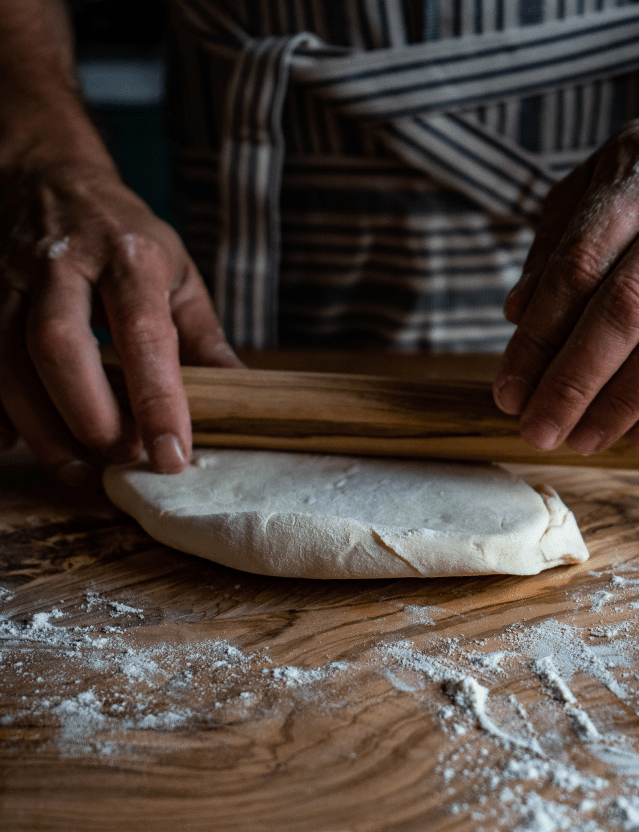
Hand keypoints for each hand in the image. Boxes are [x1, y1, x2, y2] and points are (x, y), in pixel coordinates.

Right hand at [0, 159, 242, 484]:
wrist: (52, 181)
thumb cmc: (129, 241)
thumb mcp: (180, 277)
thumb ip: (205, 341)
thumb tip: (240, 398)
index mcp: (130, 258)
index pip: (143, 333)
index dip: (157, 400)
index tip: (171, 456)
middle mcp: (63, 263)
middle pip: (59, 344)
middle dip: (87, 415)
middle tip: (120, 458)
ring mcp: (9, 277)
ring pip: (6, 358)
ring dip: (41, 426)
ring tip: (78, 470)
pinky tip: (16, 443)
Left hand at [493, 89, 638, 455]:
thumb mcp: (596, 179)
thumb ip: (555, 245)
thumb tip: (516, 315)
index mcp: (635, 181)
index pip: (576, 267)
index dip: (538, 336)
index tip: (509, 390)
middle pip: (626, 308)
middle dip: (575, 380)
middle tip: (537, 428)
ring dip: (626, 402)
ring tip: (582, 441)